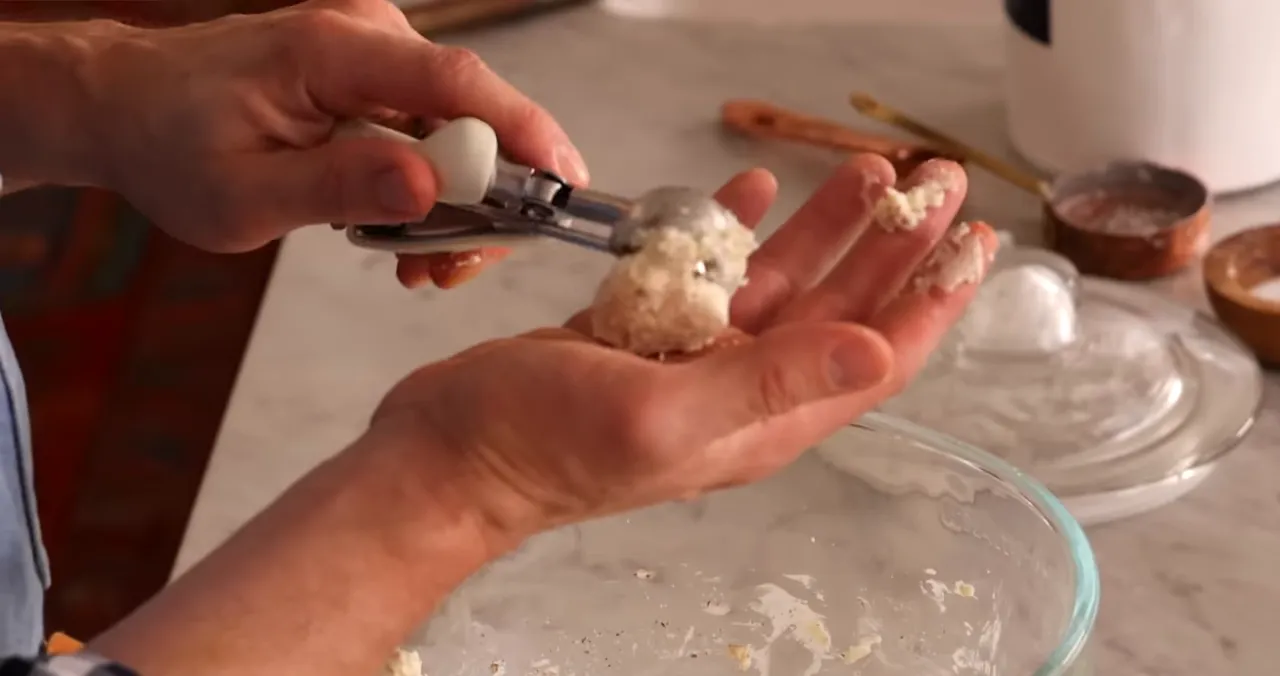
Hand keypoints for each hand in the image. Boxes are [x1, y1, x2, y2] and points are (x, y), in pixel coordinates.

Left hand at [82, 0, 585, 284]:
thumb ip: (338, 187)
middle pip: (471, 114)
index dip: (523, 131)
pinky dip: (430, 186)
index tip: (564, 185)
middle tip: (451, 271)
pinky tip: (401, 229)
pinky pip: (433, 132)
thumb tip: (429, 187)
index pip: (454, 82)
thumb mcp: (241, 195)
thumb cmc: (172, 146)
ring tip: (415, 265)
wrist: (131, 108)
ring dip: (453, 204)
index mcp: (327, 52)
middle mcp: (365, 35)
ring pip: (458, 132)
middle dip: (483, 200)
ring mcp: (375, 51)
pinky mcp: (377, 74)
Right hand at [368, 155, 997, 541]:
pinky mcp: (647, 333)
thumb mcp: (666, 416)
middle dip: (894, 245)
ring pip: (783, 284)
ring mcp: (694, 360)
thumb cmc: (543, 446)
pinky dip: (736, 231)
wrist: (449, 453)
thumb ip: (771, 383)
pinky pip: (711, 274)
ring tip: (866, 170)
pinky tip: (751, 191)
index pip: (876, 354)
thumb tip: (878, 351)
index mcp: (763, 418)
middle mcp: (741, 390)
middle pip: (843, 309)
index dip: (931, 299)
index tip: (971, 240)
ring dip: (827, 228)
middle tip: (934, 180)